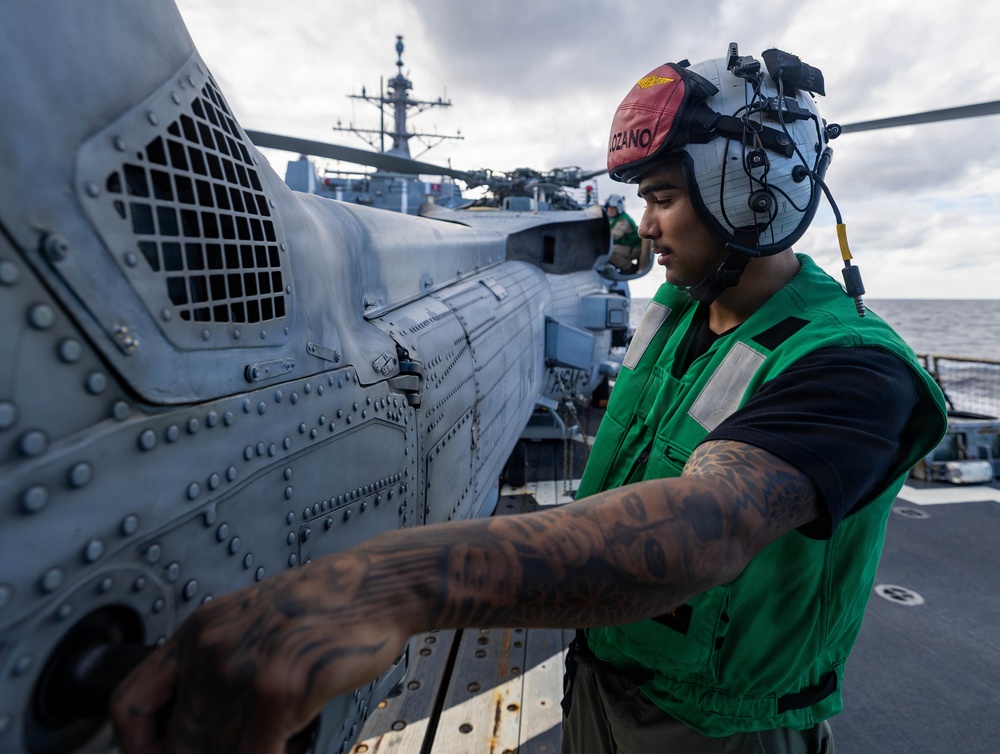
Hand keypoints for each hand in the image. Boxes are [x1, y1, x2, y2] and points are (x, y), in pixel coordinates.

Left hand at [111, 552, 410, 753]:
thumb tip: (198, 726)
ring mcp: (240, 670)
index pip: (129, 705)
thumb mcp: (253, 622)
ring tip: (285, 740)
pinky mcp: (276, 690)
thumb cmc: (326, 606)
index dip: (133, 749)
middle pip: (178, 744)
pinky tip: (298, 745)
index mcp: (197, 631)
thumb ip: (218, 664)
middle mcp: (209, 649)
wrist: (377, 585)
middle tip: (250, 744)